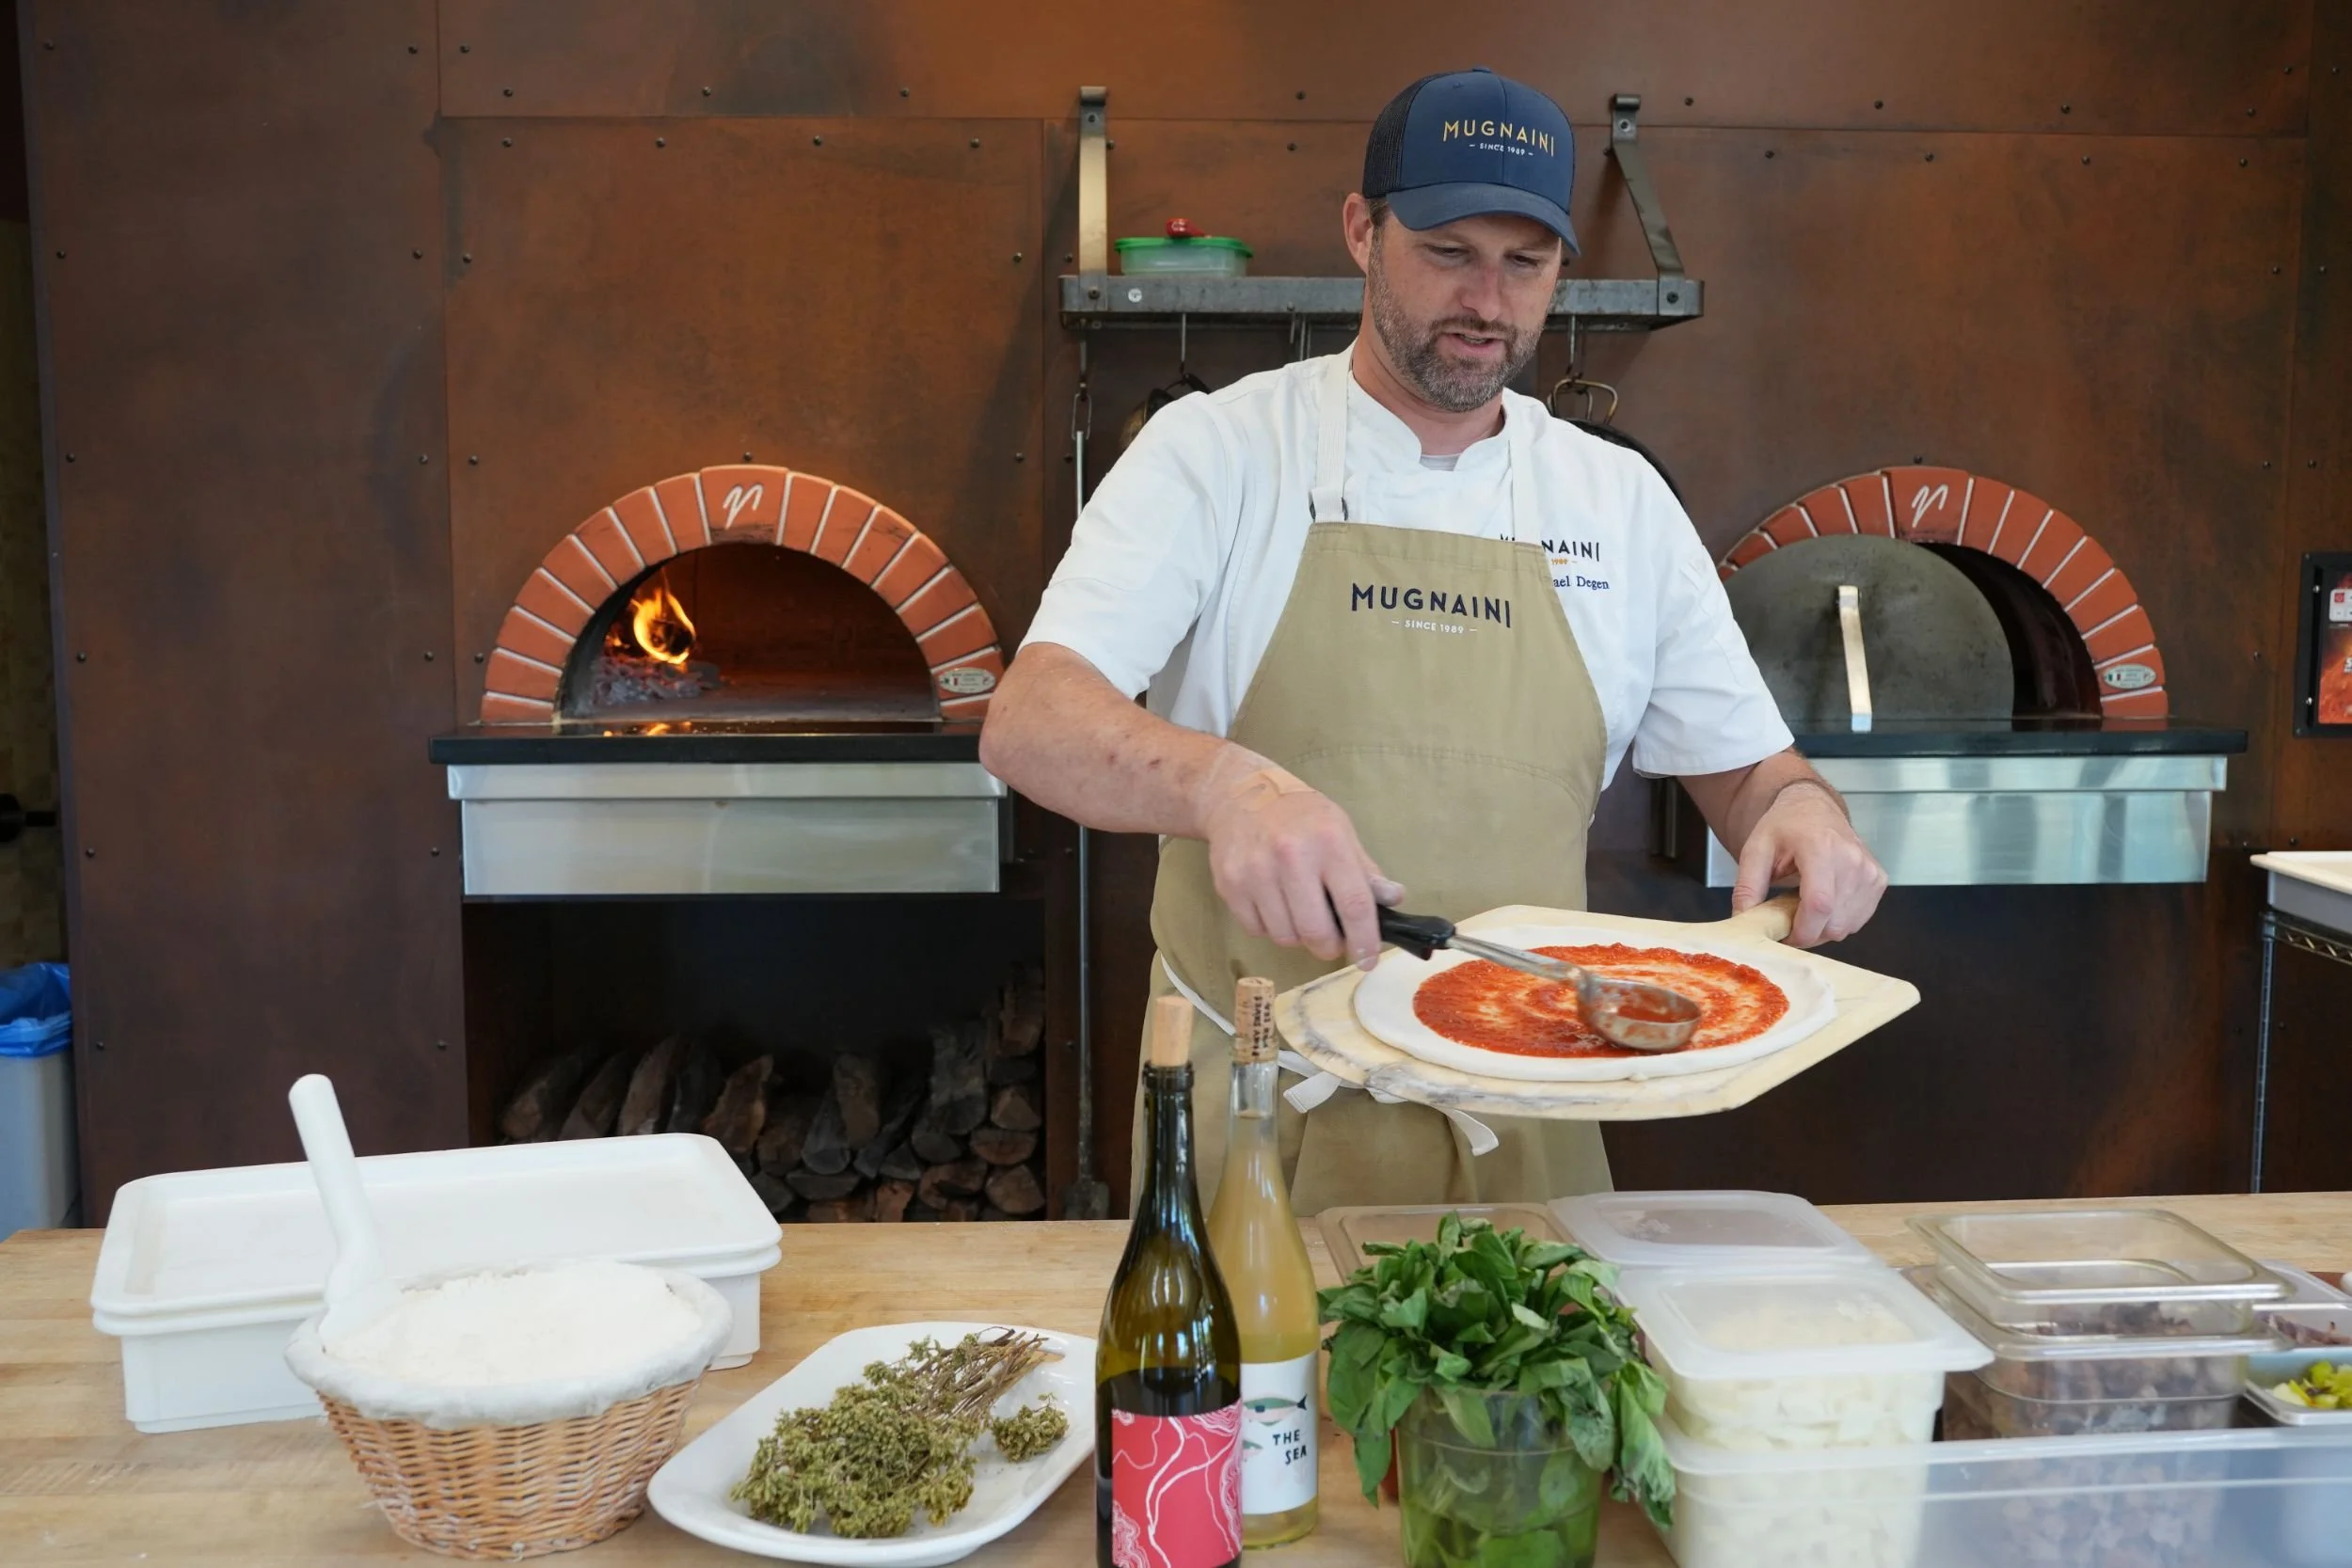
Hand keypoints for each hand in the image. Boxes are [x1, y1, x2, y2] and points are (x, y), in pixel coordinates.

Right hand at [1197, 754, 1402, 967]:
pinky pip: (1257, 930)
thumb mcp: (1340, 830)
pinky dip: (1270, 927)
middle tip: (1332, 940)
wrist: (1238, 794)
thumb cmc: (1298, 815)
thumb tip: (1393, 899)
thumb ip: (1365, 870)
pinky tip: (1274, 904)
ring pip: (1285, 936)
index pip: (1354, 904)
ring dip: (1298, 937)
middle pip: (1316, 931)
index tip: (1367, 960)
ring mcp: (1255, 872)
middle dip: (1329, 947)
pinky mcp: (1229, 885)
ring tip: (1300, 913)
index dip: (1364, 940)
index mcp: (1328, 842)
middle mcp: (1291, 857)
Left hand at [1730, 781, 1886, 947]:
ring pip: (1847, 926)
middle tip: (1789, 919)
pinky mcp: (1878, 880)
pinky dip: (1839, 921)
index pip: (1819, 904)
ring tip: (1805, 906)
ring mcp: (1870, 871)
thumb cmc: (1785, 827)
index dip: (1801, 930)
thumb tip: (1743, 922)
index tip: (1783, 936)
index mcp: (1821, 848)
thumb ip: (1747, 887)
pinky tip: (1825, 903)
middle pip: (1834, 922)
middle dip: (1808, 932)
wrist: (1814, 808)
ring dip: (1823, 928)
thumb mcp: (1755, 849)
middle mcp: (1852, 859)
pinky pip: (1858, 919)